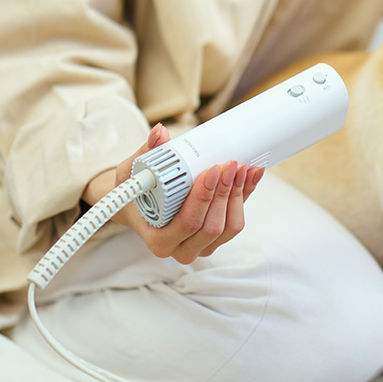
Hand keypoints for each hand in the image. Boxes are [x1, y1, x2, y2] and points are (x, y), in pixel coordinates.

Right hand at [82, 124, 265, 263]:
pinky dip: (246, 197)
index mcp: (159, 240)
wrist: (138, 208)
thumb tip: (160, 132)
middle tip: (228, 165)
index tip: (211, 170)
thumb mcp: (132, 172)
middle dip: (224, 193)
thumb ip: (146, 153)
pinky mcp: (216, 238)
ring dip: (238, 195)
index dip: (204, 198)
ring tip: (239, 168)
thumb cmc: (134, 194)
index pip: (188, 223)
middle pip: (212, 226)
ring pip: (229, 227)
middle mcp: (181, 249)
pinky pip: (236, 221)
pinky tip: (250, 176)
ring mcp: (201, 246)